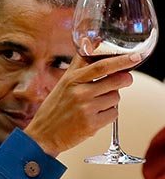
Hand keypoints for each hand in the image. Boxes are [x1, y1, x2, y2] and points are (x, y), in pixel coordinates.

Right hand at [24, 53, 140, 156]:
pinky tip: (95, 116)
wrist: (43, 135)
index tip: (135, 57)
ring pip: (116, 98)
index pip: (101, 66)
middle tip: (123, 80)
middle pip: (116, 80)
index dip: (121, 60)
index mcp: (71, 79)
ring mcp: (85, 108)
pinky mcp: (91, 124)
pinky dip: (108, 115)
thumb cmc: (54, 109)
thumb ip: (78, 65)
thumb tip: (89, 43)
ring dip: (111, 100)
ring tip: (96, 105)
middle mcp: (79, 92)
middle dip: (124, 80)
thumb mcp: (62, 84)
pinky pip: (114, 114)